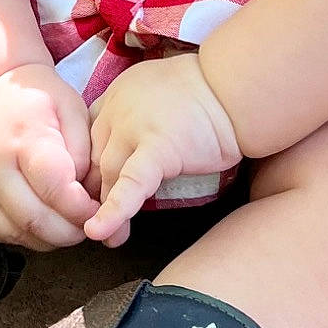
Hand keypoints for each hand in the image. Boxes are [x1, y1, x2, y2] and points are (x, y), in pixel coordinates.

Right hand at [0, 63, 98, 250]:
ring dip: (49, 239)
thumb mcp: (73, 110)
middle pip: (34, 218)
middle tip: (89, 225)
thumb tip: (87, 196)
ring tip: (69, 226)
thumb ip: (85, 152)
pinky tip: (44, 224)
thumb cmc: (40, 102)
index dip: (82, 209)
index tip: (99, 209)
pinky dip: (26, 237)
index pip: (54, 189)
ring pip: (16, 233)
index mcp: (23, 136)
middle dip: (69, 231)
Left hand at [85, 53, 240, 247]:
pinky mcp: (157, 147)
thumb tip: (132, 149)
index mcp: (118, 93)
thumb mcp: (161, 92)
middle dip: (96, 192)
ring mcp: (135, 125)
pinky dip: (114, 210)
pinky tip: (100, 231)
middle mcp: (118, 106)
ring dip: (105, 209)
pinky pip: (129, 184)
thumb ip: (140, 114)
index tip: (95, 188)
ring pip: (108, 173)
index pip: (90, 135)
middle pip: (96, 157)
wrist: (237, 89)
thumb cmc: (210, 94)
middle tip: (97, 220)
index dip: (92, 165)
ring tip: (109, 238)